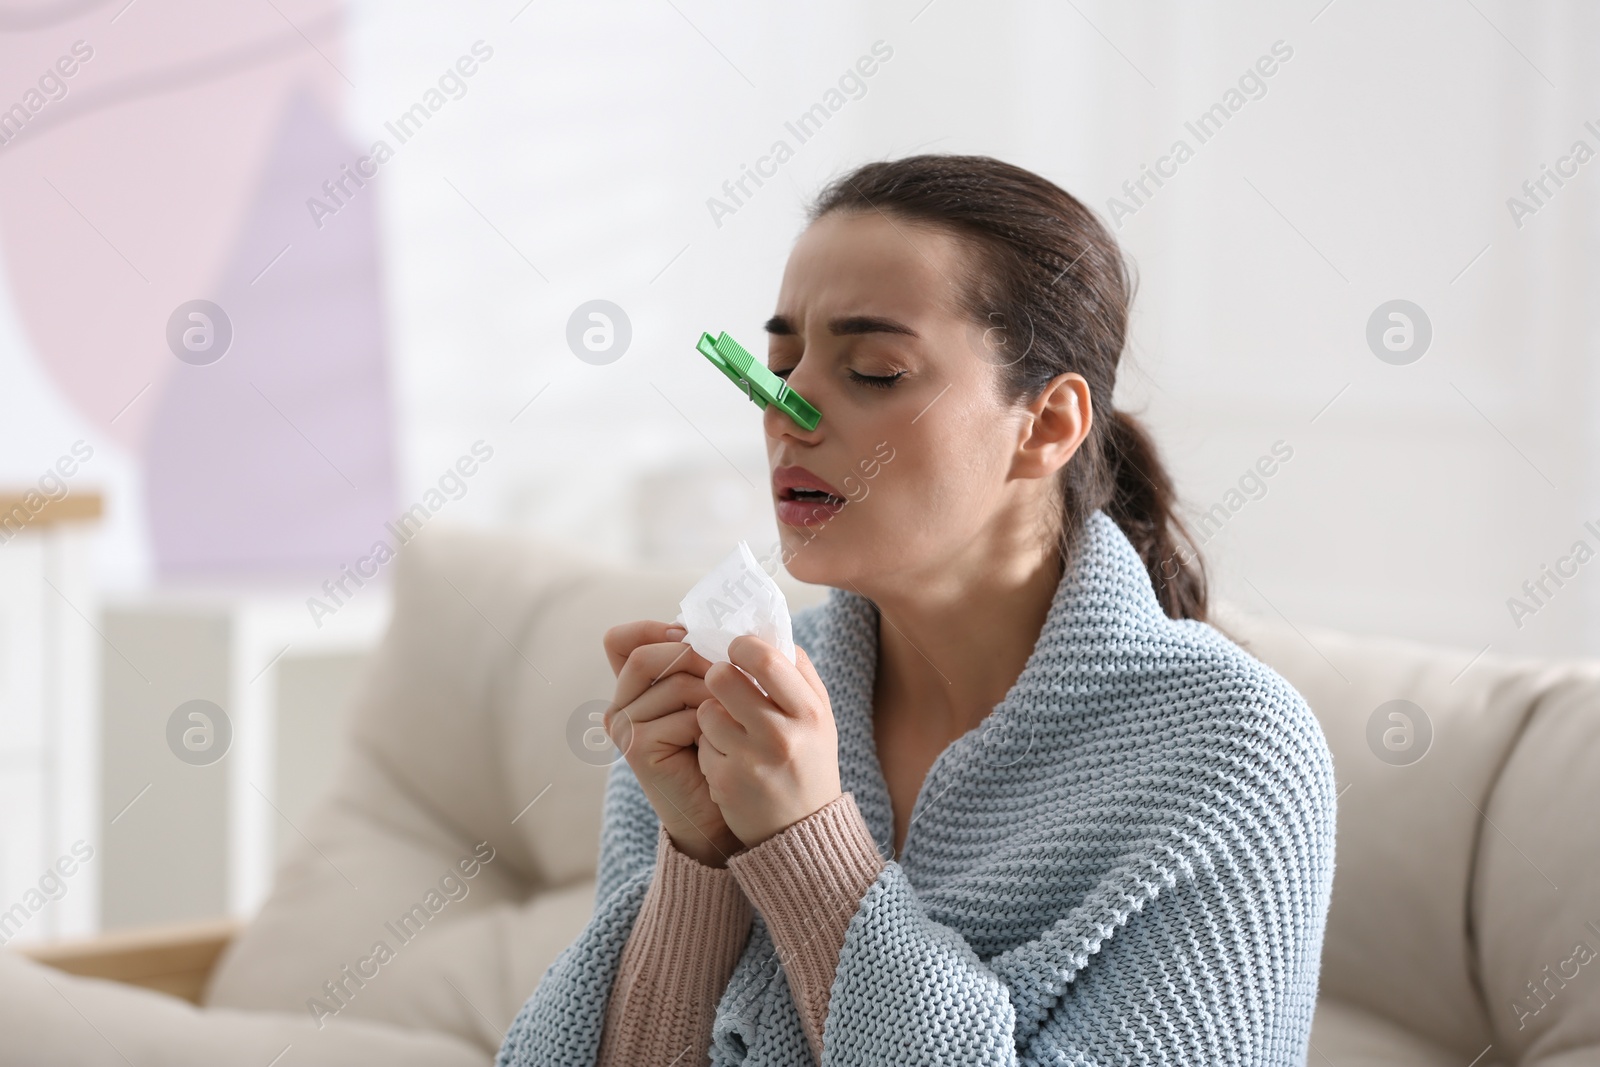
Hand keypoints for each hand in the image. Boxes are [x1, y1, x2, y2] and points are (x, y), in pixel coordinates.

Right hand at [602, 620, 742, 867]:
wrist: (723, 809)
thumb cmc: (724, 747)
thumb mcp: (712, 693)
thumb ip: (703, 659)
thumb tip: (713, 622)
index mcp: (634, 686)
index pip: (621, 640)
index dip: (652, 629)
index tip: (688, 634)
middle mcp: (620, 704)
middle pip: (647, 655)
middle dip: (695, 658)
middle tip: (727, 676)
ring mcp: (625, 726)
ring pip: (673, 680)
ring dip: (713, 692)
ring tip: (731, 712)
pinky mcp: (637, 748)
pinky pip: (683, 713)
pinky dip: (712, 722)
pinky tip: (720, 739)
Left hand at [695, 635, 841, 847]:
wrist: (803, 831)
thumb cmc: (808, 762)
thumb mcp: (819, 718)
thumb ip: (799, 674)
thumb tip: (769, 632)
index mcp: (809, 713)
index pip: (765, 659)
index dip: (740, 646)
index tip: (735, 649)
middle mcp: (782, 735)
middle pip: (723, 678)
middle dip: (715, 674)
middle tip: (720, 680)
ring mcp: (751, 760)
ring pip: (706, 710)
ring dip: (710, 712)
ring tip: (728, 726)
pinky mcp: (725, 781)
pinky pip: (702, 742)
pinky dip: (709, 745)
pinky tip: (728, 758)